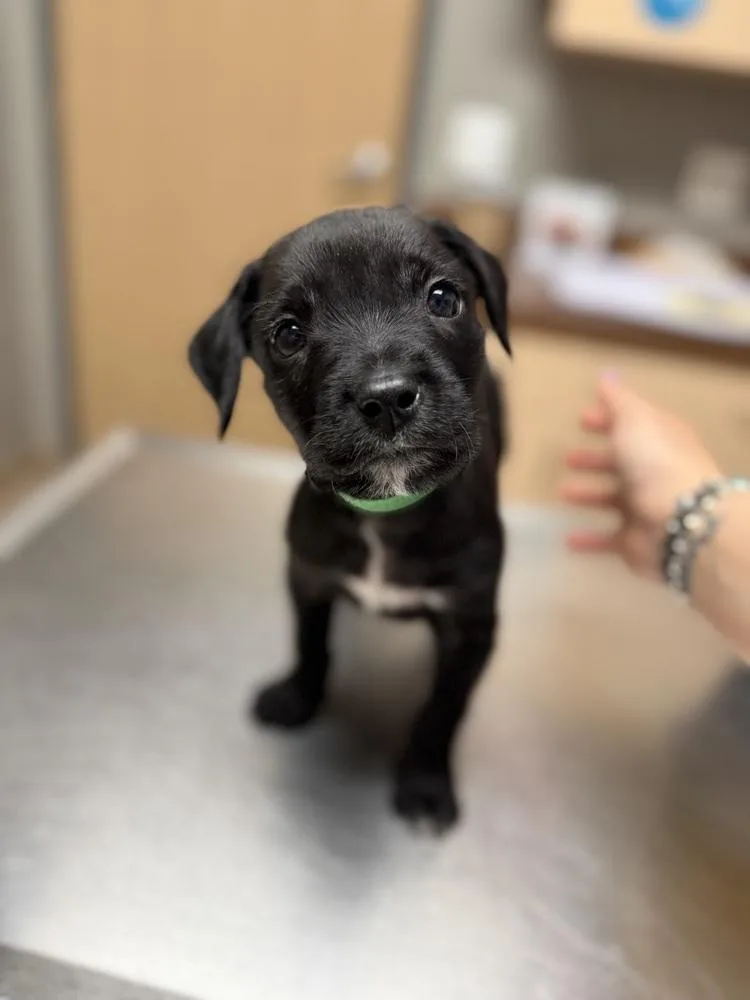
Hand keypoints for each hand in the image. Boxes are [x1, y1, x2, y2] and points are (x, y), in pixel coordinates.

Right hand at [561, 375, 719, 580]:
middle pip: (622, 462)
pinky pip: (608, 538)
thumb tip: (607, 375)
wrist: (682, 520)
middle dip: (596, 459)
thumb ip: (618, 400)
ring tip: (565, 493)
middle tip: (569, 458)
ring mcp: (646, 507)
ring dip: (589, 495)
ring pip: (613, 499)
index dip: (607, 420)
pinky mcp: (635, 540)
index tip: (581, 419)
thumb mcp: (635, 420)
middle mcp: (655, 472)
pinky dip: (589, 540)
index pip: (632, 425)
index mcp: (659, 440)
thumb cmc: (656, 462)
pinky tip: (568, 540)